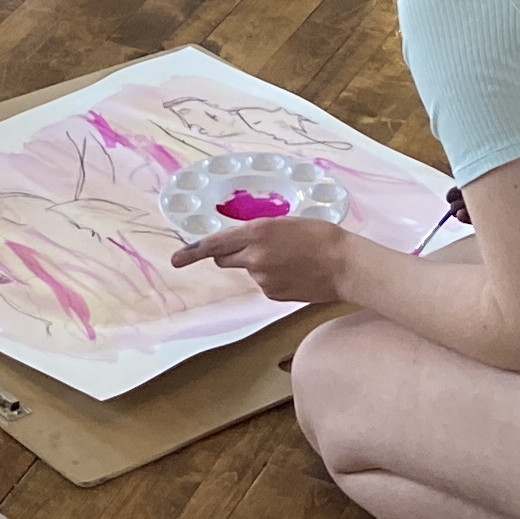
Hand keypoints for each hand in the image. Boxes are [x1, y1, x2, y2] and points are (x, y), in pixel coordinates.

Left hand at [169, 215, 358, 305]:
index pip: (215, 243)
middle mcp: (255, 257)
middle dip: (230, 254)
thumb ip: (258, 231)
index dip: (192, 252)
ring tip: (289, 258)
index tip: (175, 259)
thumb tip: (241, 240)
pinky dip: (272, 278)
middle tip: (253, 248)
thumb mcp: (285, 223)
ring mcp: (263, 279)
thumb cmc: (320, 236)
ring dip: (258, 265)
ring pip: (248, 271)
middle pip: (225, 259)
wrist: (344, 264)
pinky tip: (293, 272)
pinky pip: (263, 284)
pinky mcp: (273, 295)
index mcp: (257, 233)